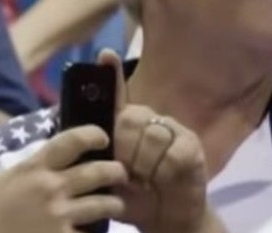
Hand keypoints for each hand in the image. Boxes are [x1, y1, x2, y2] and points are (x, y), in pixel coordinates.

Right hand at [0, 125, 127, 232]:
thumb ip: (26, 170)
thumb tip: (46, 159)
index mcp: (32, 168)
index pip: (70, 141)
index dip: (92, 135)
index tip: (102, 138)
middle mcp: (51, 188)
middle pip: (97, 171)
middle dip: (115, 171)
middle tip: (119, 173)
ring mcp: (60, 216)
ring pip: (105, 204)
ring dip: (114, 204)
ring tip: (115, 205)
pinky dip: (94, 232)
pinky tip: (92, 231)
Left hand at [95, 51, 210, 232]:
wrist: (165, 219)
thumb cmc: (134, 196)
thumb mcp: (107, 175)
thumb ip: (97, 153)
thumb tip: (79, 135)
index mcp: (127, 124)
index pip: (118, 93)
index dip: (111, 72)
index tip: (104, 55)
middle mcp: (150, 120)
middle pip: (131, 116)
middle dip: (123, 147)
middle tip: (127, 170)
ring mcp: (173, 130)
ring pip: (152, 135)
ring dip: (144, 164)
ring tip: (145, 179)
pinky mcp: (192, 146)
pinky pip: (174, 152)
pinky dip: (164, 171)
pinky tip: (164, 180)